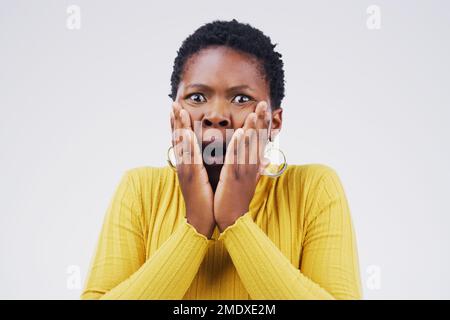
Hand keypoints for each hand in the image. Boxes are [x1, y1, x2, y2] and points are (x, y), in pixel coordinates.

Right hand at [170, 102, 214, 237]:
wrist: (201, 219)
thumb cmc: (204, 199)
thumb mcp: (203, 178)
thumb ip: (202, 165)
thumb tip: (204, 154)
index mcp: (188, 164)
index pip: (182, 140)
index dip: (178, 124)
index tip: (177, 109)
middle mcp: (184, 165)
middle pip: (178, 138)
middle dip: (175, 119)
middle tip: (173, 103)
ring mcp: (186, 170)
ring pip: (181, 144)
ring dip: (179, 126)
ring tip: (178, 110)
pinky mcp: (192, 176)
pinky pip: (190, 157)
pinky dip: (188, 144)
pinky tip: (186, 133)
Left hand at [214, 101, 270, 230]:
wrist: (232, 219)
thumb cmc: (237, 198)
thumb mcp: (248, 180)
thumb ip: (256, 167)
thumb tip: (265, 160)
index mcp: (252, 165)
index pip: (259, 140)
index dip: (262, 124)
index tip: (263, 108)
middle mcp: (251, 165)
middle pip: (258, 139)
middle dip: (261, 120)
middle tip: (263, 102)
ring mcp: (244, 170)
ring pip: (250, 145)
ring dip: (253, 127)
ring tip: (255, 111)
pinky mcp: (234, 176)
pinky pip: (237, 157)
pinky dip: (239, 144)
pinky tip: (242, 132)